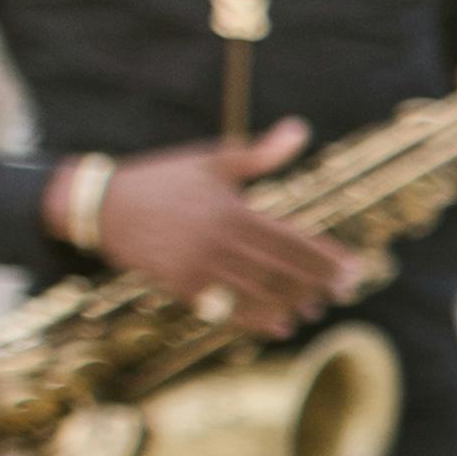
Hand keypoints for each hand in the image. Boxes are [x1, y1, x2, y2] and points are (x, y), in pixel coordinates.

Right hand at [92, 124, 360, 334]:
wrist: (103, 206)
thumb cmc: (163, 179)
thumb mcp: (211, 161)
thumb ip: (260, 153)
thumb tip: (300, 129)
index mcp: (232, 213)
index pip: (292, 241)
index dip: (326, 258)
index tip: (354, 268)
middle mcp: (219, 245)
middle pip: (282, 271)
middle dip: (318, 284)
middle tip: (347, 292)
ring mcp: (200, 270)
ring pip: (259, 295)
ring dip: (293, 304)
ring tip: (317, 310)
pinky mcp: (182, 288)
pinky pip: (227, 310)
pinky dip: (257, 321)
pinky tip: (281, 326)